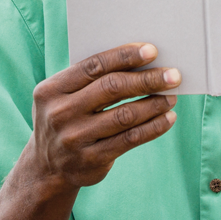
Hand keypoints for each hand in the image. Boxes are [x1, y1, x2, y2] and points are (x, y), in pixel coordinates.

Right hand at [28, 43, 179, 189]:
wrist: (47, 168)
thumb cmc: (67, 119)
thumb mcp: (64, 97)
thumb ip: (92, 80)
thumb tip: (143, 62)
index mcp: (51, 90)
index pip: (93, 66)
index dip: (124, 56)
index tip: (152, 51)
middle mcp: (60, 113)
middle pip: (112, 88)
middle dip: (147, 79)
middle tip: (173, 75)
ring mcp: (74, 139)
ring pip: (125, 115)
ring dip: (154, 104)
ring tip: (172, 97)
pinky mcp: (91, 160)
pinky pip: (130, 139)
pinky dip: (154, 127)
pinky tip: (168, 118)